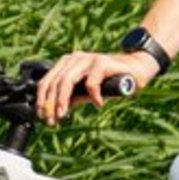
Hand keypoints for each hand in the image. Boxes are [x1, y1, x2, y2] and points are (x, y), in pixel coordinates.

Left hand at [33, 46, 159, 125]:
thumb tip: (55, 112)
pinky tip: (98, 105)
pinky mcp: (102, 62)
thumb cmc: (110, 81)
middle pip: (55, 82)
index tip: (42, 116)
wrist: (136, 69)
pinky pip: (91, 82)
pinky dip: (92, 96)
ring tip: (63, 115)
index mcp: (66, 63)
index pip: (47, 81)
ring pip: (67, 81)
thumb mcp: (86, 91)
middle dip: (50, 103)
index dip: (41, 100)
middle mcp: (74, 58)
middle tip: (51, 120)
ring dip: (62, 101)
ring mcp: (88, 59)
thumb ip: (72, 98)